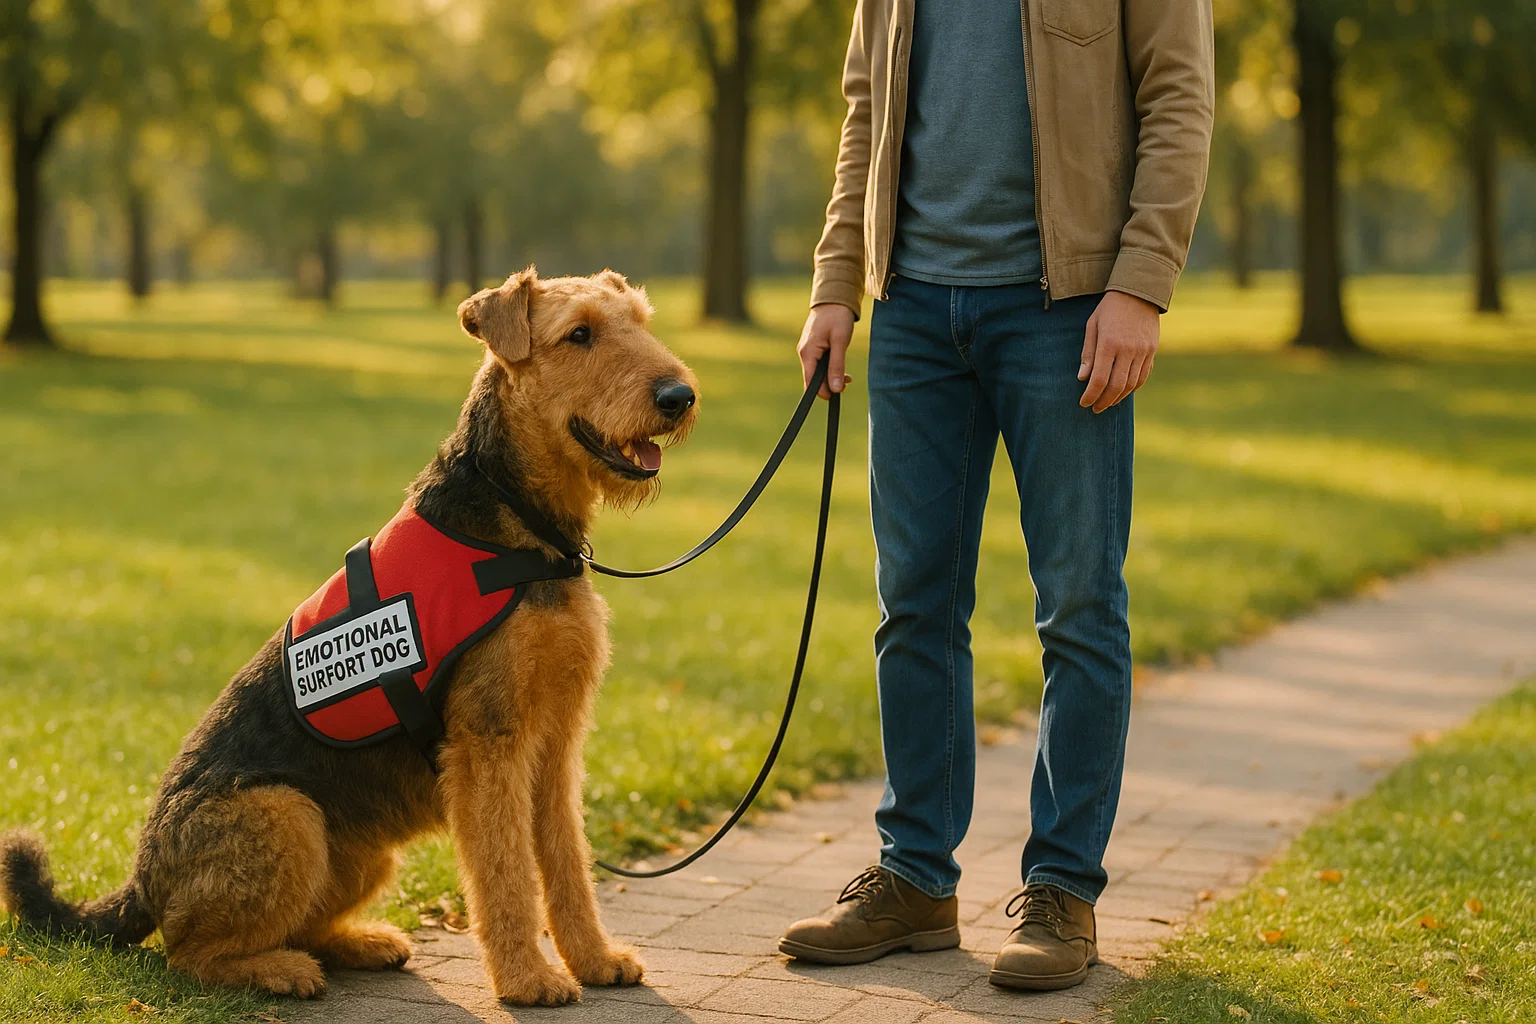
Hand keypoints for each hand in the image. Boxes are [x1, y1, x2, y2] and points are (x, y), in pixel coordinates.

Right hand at [797, 303, 855, 399]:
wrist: (833, 298)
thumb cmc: (837, 317)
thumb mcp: (840, 342)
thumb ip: (837, 366)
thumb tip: (836, 389)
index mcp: (808, 353)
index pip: (811, 382)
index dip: (823, 392)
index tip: (838, 395)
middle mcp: (804, 353)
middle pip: (813, 379)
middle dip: (829, 384)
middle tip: (848, 381)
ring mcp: (807, 350)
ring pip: (817, 372)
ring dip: (831, 376)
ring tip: (848, 376)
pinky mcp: (812, 347)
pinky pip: (819, 364)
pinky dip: (829, 367)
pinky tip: (840, 366)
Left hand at [1079, 291, 1158, 412]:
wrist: (1139, 292)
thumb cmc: (1109, 309)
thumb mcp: (1092, 326)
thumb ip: (1088, 353)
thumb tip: (1082, 378)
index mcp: (1109, 343)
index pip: (1099, 379)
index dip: (1090, 395)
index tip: (1083, 403)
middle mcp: (1128, 349)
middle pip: (1116, 386)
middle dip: (1104, 401)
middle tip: (1095, 409)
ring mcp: (1143, 351)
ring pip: (1131, 384)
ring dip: (1118, 397)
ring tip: (1107, 403)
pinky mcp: (1152, 351)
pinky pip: (1143, 376)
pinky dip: (1132, 388)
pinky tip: (1122, 392)